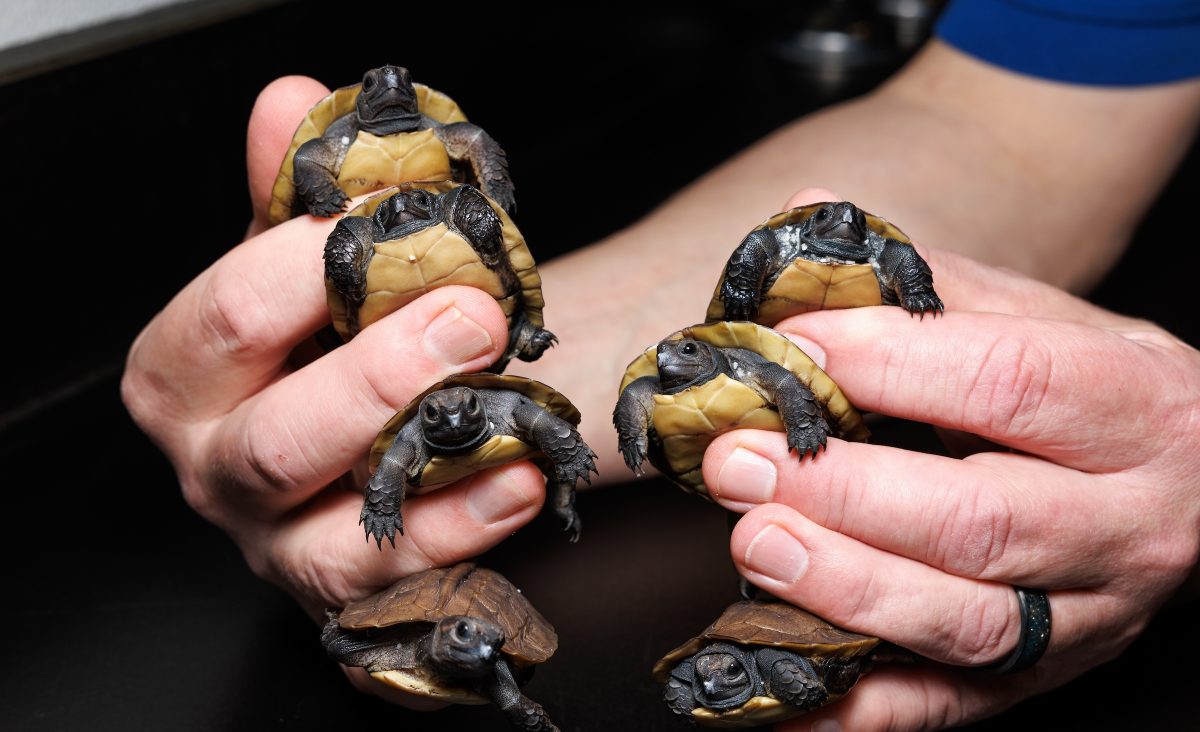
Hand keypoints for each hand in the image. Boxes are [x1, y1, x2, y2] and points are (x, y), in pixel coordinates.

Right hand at [121, 76, 547, 702]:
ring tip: (501, 395)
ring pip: (332, 526)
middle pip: (278, 434)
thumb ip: (292, 195)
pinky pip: (400, 578)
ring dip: (426, 450)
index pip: (230, 317)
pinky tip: (521, 473)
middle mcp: (216, 467)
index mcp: (185, 375)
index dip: (312, 265)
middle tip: (472, 311)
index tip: (397, 220)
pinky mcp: (340, 590)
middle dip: (382, 370)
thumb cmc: (326, 337)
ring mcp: (275, 544)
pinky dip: (466, 526)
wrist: (368, 420)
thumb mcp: (301, 264)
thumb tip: (289, 100)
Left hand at [704, 189, 1199, 729]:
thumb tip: (807, 218)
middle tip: (741, 459)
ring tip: (754, 544)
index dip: (891, 364)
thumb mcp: (1045, 320)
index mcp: (1134, 408)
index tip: (794, 347)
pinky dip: (859, 710)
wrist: (1196, 486)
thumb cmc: (1098, 396)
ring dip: (846, 587)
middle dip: (844, 490)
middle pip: (980, 518)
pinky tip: (785, 693)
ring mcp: (1086, 615)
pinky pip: (948, 709)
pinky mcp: (1041, 677)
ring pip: (965, 621)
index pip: (1010, 382)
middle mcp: (1125, 523)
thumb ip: (928, 281)